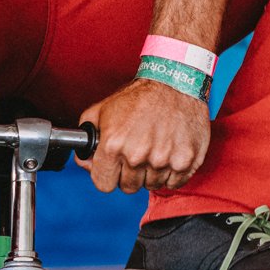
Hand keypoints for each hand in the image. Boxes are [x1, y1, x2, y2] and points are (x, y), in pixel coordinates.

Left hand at [81, 79, 211, 193]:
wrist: (176, 83)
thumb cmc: (141, 96)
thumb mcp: (104, 109)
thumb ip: (87, 136)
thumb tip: (84, 160)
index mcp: (114, 144)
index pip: (103, 184)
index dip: (107, 175)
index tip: (113, 168)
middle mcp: (137, 155)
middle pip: (128, 186)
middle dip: (130, 173)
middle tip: (137, 154)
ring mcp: (163, 161)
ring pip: (152, 185)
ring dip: (152, 172)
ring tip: (155, 149)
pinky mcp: (185, 162)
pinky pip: (174, 183)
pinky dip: (171, 173)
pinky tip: (169, 153)